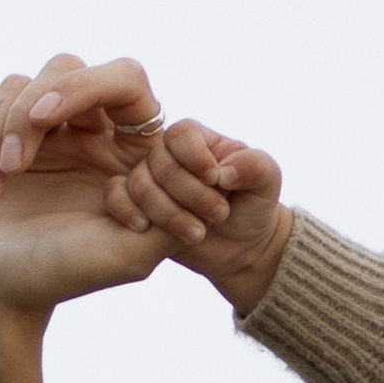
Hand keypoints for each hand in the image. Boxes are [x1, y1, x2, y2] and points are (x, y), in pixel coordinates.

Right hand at [0, 55, 292, 311]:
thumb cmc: (52, 279)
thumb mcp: (130, 256)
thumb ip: (173, 212)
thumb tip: (211, 170)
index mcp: (126, 158)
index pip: (126, 82)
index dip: (90, 86)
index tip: (50, 121)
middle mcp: (87, 141)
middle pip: (67, 71)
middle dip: (32, 112)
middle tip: (16, 165)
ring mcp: (40, 138)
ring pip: (20, 85)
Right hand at [117, 118, 292, 311]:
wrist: (242, 247)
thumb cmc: (255, 206)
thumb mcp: (267, 181)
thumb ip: (254, 165)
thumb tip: (222, 171)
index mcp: (197, 140)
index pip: (182, 135)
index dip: (195, 157)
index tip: (217, 180)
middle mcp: (168, 155)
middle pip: (161, 163)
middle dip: (190, 193)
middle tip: (220, 215)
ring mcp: (149, 180)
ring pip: (141, 185)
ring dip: (169, 212)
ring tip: (199, 233)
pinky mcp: (136, 206)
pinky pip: (116, 199)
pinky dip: (128, 213)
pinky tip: (146, 229)